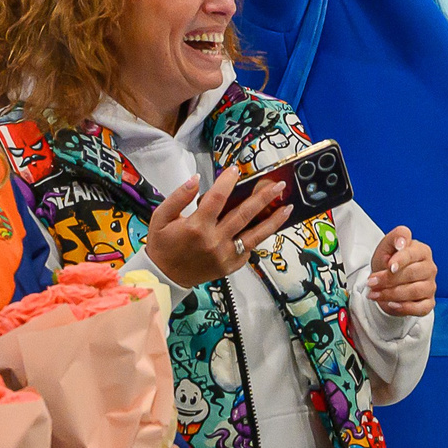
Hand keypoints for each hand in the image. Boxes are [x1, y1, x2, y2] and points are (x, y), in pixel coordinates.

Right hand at [143, 166, 294, 286]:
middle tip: (278, 185)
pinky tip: (269, 225)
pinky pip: (249, 249)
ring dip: (273, 220)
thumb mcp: (161, 217)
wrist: (164, 277)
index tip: (236, 170)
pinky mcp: (230, 266)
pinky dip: (259, 237)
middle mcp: (214, 241)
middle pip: (243, 214)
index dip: (228, 180)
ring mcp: (225, 255)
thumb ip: (178, 196)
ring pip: (255, 234)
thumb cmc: (163, 245)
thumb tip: (195, 179)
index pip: (217, 197)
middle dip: (263, 197)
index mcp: (196, 226)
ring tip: (287, 207)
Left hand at [369, 227, 436, 314]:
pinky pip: (421, 308)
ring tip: (374, 294)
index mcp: (422, 251)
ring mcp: (430, 286)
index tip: (388, 266)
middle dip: (389, 279)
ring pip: (414, 292)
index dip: (400, 260)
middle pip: (412, 274)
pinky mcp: (429, 302)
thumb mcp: (386, 246)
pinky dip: (405, 307)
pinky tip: (391, 304)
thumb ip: (395, 237)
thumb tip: (401, 242)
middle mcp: (429, 268)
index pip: (413, 254)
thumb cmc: (388, 261)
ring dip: (391, 294)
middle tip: (371, 282)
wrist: (386, 281)